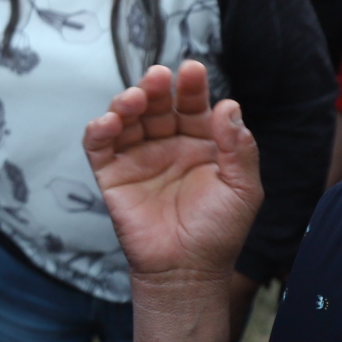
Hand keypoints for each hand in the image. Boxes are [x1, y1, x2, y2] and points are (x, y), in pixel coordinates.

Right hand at [82, 62, 261, 341]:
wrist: (187, 270)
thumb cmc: (219, 232)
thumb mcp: (242, 188)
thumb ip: (238, 148)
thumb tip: (229, 105)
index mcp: (200, 143)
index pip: (193, 106)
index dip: (192, 87)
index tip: (191, 70)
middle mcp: (167, 145)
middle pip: (157, 105)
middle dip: (156, 88)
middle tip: (157, 77)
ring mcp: (138, 158)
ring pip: (127, 118)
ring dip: (126, 102)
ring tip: (134, 99)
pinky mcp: (112, 175)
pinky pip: (99, 146)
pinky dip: (99, 130)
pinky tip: (108, 123)